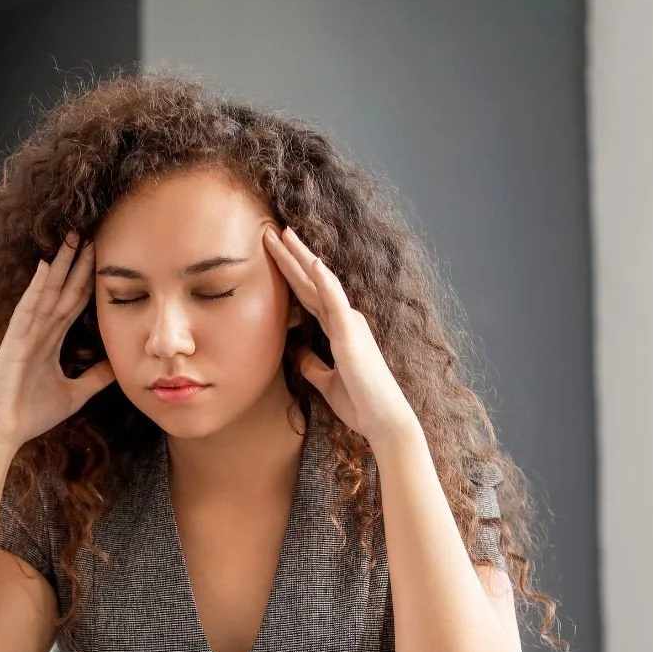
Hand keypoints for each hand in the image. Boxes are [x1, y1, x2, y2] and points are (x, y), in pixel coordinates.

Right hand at [0, 231, 115, 449]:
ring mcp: (25, 334)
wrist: (2, 432)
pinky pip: (27, 310)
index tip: (102, 259)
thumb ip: (95, 378)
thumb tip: (119, 366)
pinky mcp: (14, 342)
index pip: (73, 304)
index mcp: (50, 341)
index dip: (88, 281)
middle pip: (62, 291)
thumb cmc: (30, 414)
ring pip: (46, 292)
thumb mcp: (75, 394)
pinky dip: (36, 288)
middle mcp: (38, 332)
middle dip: (77, 265)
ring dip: (60, 266)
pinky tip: (46, 267)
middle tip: (91, 236)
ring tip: (72, 239)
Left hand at [263, 224, 419, 450]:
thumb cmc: (359, 402)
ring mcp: (348, 322)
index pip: (307, 295)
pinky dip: (325, 282)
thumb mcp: (325, 382)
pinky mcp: (351, 333)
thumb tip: (297, 354)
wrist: (382, 419)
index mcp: (337, 328)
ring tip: (284, 234)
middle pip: (310, 281)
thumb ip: (312, 365)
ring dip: (302, 257)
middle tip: (270, 232)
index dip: (290, 273)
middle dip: (290, 256)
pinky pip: (336, 302)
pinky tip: (313, 262)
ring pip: (321, 282)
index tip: (273, 253)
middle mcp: (344, 319)